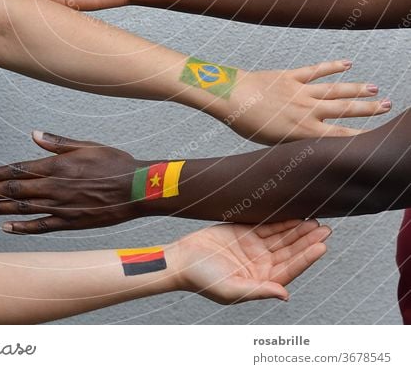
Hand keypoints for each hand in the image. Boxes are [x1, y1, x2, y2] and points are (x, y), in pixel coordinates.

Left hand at [0, 131, 136, 233]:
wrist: (137, 188)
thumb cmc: (114, 163)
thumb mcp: (86, 145)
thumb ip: (58, 142)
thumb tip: (34, 134)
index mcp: (56, 165)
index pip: (17, 170)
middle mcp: (53, 187)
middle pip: (12, 192)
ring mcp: (60, 207)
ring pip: (20, 210)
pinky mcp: (70, 222)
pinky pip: (40, 227)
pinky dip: (21, 228)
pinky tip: (6, 228)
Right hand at [175, 219, 330, 302]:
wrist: (182, 259)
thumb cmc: (202, 279)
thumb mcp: (231, 290)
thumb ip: (259, 291)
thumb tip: (285, 294)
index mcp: (261, 282)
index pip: (290, 269)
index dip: (306, 257)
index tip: (322, 246)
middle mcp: (261, 265)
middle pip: (290, 251)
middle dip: (308, 240)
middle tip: (326, 229)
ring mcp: (254, 249)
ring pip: (282, 237)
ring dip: (299, 230)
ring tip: (315, 220)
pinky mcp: (245, 233)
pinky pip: (268, 226)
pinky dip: (282, 220)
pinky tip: (295, 214)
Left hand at [226, 60, 388, 143]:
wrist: (231, 97)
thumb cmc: (249, 125)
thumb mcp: (274, 145)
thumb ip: (297, 145)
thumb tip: (315, 152)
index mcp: (304, 131)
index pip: (340, 135)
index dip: (361, 136)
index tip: (377, 138)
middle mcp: (307, 110)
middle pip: (344, 109)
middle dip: (368, 109)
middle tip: (387, 106)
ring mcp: (301, 91)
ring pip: (335, 89)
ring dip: (356, 88)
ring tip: (375, 88)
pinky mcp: (291, 76)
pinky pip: (316, 71)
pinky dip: (332, 66)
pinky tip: (347, 63)